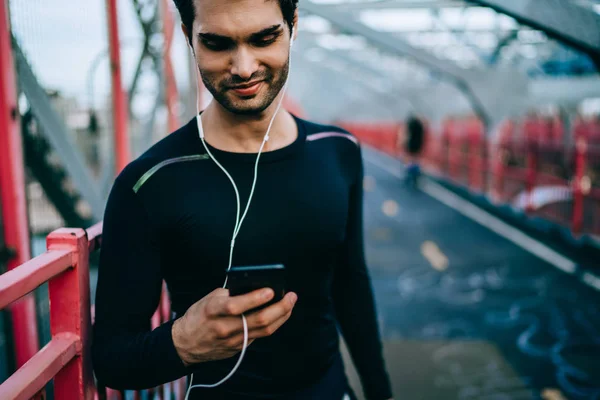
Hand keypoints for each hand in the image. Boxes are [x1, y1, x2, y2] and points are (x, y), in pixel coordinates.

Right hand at [172, 287, 296, 365]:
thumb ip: (231, 293)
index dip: (256, 298)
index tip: (271, 290)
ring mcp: (233, 340)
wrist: (185, 344)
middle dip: (280, 307)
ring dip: (282, 316)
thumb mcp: (209, 298)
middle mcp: (224, 327)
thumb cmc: (199, 315)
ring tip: (290, 303)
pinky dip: (273, 324)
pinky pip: (261, 335)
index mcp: (213, 310)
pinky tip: (280, 315)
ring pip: (265, 330)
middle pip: (258, 320)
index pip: (236, 306)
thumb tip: (256, 287)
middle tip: (291, 296)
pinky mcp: (240, 348)